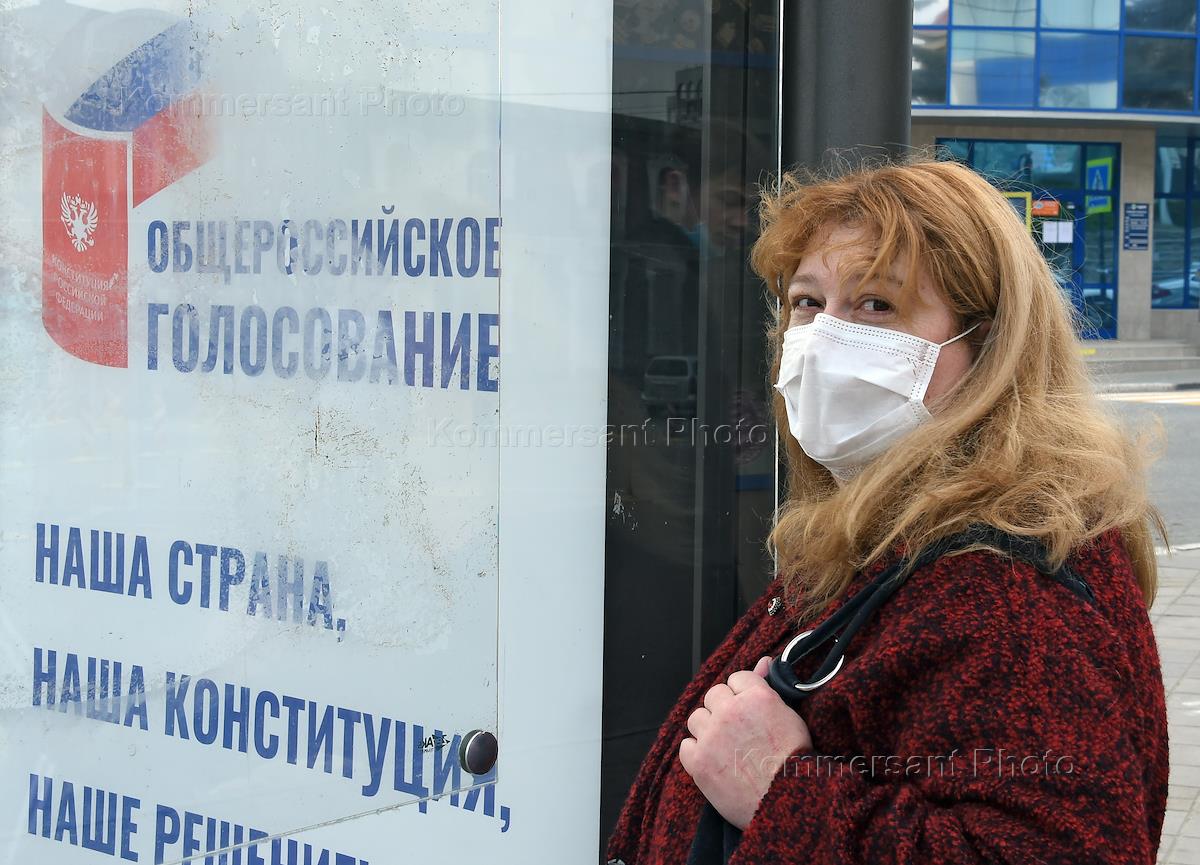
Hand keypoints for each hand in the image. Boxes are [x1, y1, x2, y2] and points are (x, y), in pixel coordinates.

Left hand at [678, 656, 812, 829]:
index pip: (736, 679)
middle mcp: (731, 711)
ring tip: (727, 748)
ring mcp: (712, 736)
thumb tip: (763, 661)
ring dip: (708, 730)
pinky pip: (686, 746)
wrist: (788, 802)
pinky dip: (697, 753)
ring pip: (697, 718)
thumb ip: (768, 686)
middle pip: (713, 695)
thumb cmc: (793, 762)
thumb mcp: (788, 716)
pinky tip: (715, 762)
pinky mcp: (699, 762)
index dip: (742, 695)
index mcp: (756, 696)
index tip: (748, 711)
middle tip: (737, 731)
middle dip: (723, 710)